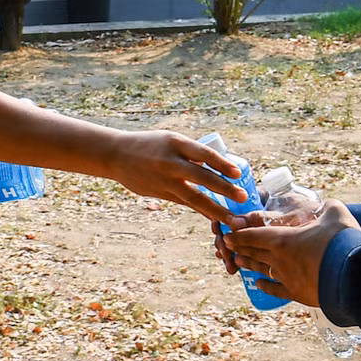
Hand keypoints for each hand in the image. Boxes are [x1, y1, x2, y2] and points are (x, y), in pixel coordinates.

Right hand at [105, 131, 245, 223]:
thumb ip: (192, 153)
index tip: (238, 173)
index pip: (204, 154)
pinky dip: (201, 210)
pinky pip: (185, 203)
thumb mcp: (171, 140)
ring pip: (193, 197)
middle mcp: (170, 162)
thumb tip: (220, 165)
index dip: (222, 164)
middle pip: (202, 177)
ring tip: (232, 219)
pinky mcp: (160, 193)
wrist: (117, 155)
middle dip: (224, 189)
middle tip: (243, 197)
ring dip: (215, 209)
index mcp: (176, 143)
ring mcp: (164, 180)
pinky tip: (214, 218)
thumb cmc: (151, 145)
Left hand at [222, 200, 360, 309]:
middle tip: (227, 246)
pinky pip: (275, 289)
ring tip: (238, 261)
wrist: (354, 276)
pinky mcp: (297, 293)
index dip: (238, 234)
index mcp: (283, 239)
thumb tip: (327, 205)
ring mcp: (286, 278)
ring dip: (248, 264)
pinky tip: (259, 284)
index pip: (253, 235)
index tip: (227, 234)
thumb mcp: (335, 214)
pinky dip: (265, 286)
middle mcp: (279, 260)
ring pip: (261, 270)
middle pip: (253, 253)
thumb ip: (327, 208)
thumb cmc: (342, 242)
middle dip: (239, 248)